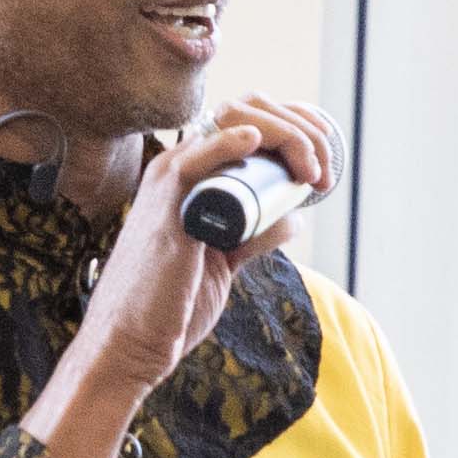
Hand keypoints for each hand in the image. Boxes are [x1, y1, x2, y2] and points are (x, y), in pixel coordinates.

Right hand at [31, 93, 336, 457]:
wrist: (132, 343)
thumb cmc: (171, 304)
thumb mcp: (223, 260)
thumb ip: (253, 236)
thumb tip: (293, 217)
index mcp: (190, 174)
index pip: (246, 121)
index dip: (293, 126)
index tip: (325, 156)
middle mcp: (178, 168)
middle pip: (245, 115)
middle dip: (298, 132)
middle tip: (323, 173)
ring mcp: (169, 183)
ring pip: (233, 128)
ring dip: (284, 138)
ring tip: (312, 172)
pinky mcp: (164, 208)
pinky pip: (194, 163)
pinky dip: (225, 145)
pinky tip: (252, 139)